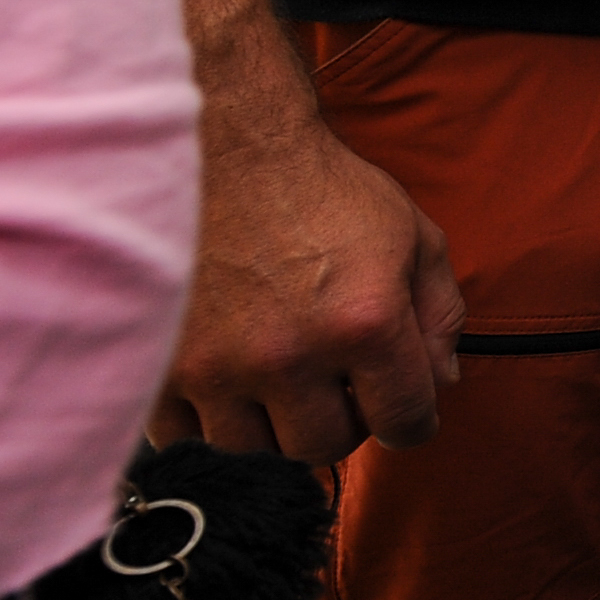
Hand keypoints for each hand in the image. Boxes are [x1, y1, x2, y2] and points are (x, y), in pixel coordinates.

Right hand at [154, 100, 463, 461]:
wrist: (223, 148)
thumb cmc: (322, 190)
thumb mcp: (412, 236)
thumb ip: (440, 315)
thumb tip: (440, 384)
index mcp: (364, 321)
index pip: (404, 423)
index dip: (410, 418)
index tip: (397, 405)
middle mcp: (290, 353)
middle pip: (324, 446)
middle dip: (340, 418)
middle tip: (333, 380)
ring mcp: (217, 367)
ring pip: (255, 451)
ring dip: (272, 423)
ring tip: (278, 374)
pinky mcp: (159, 369)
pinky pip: (186, 439)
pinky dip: (210, 419)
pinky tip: (227, 375)